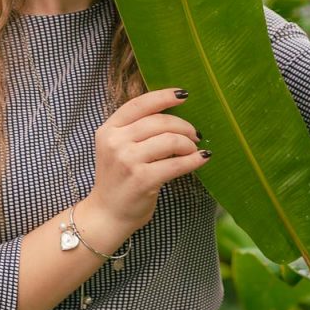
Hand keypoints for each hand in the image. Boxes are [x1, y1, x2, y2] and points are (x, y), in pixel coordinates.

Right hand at [88, 88, 210, 231]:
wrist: (107, 214)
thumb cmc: (118, 179)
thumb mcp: (116, 148)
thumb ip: (134, 130)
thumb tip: (173, 114)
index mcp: (108, 130)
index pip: (139, 104)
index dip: (164, 96)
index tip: (184, 95)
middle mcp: (115, 142)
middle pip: (159, 121)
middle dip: (183, 125)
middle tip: (195, 134)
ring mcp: (128, 161)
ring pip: (170, 140)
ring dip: (189, 144)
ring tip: (193, 150)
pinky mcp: (142, 179)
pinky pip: (177, 164)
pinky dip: (194, 160)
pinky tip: (202, 159)